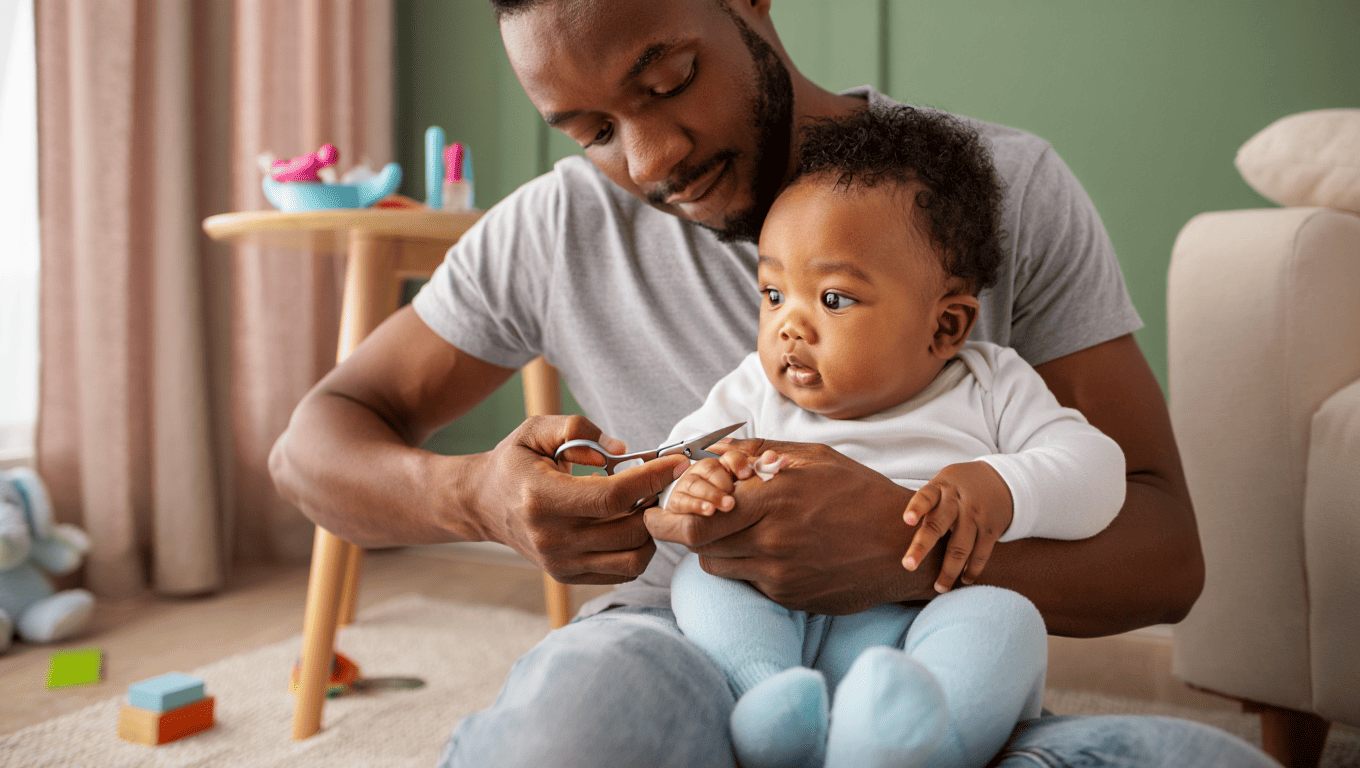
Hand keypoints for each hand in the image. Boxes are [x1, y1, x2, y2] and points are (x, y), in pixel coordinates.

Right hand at [472, 415, 689, 584]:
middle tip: (663, 481)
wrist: (482, 503)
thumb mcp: (535, 430)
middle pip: (628, 530)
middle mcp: (550, 538)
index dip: (650, 479)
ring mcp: (559, 562)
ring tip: (647, 503)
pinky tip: (633, 523)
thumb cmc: (514, 462)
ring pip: (632, 557)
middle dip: (656, 502)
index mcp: (541, 499)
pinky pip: (622, 571)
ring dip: (651, 530)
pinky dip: (639, 550)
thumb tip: (620, 451)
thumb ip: (577, 429)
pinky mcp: (567, 575)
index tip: (675, 462)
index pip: (612, 497)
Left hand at [645, 438, 942, 613]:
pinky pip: (746, 581)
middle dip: (684, 531)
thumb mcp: (814, 459)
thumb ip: (760, 451)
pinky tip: (765, 547)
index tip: (651, 512)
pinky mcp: (787, 596)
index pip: (698, 521)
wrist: (901, 546)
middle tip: (677, 519)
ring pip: (717, 566)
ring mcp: (778, 574)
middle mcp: (771, 542)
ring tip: (731, 528)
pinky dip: (743, 564)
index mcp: (773, 502)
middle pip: (699, 546)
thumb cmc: (859, 495)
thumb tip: (715, 449)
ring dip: (713, 547)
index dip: (666, 519)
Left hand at [901, 461, 1013, 593]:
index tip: (906, 520)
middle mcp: (957, 502)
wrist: (1001, 479)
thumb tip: (895, 529)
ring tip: (939, 588)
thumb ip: (926, 503)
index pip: (926, 497)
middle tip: (908, 566)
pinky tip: (964, 580)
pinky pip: (981, 553)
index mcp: (940, 488)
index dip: (916, 508)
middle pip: (938, 525)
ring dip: (949, 570)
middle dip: (922, 547)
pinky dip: (973, 569)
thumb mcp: (942, 484)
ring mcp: (976, 516)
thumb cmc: (959, 487)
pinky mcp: (991, 529)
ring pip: (960, 547)